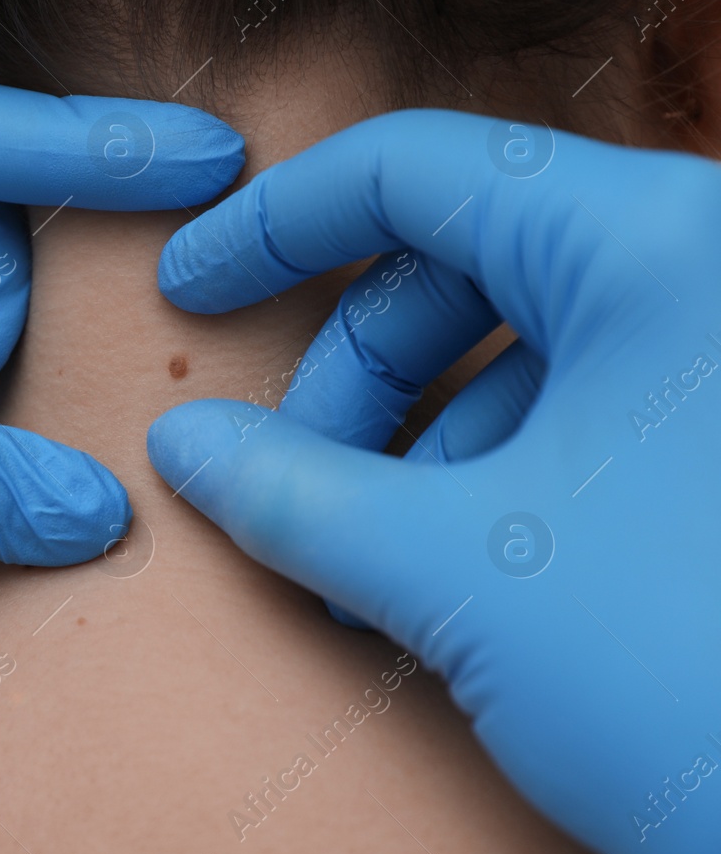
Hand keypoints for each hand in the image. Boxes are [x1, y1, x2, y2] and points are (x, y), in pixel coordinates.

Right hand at [148, 109, 720, 853]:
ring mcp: (720, 357)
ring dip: (415, 448)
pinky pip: (581, 412)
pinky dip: (491, 478)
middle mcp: (704, 272)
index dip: (275, 223)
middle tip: (287, 481)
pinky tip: (453, 580)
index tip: (189, 287)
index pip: (413, 172)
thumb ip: (295, 493)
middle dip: (351, 382)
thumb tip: (185, 447)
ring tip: (369, 568)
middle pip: (457, 267)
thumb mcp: (460, 573)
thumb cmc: (698, 681)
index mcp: (651, 245)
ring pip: (517, 350)